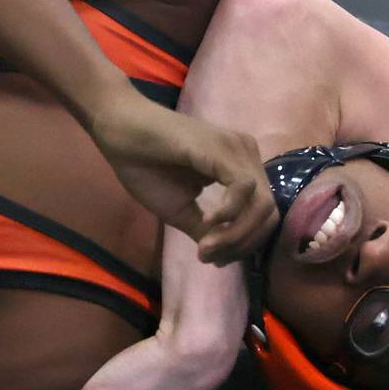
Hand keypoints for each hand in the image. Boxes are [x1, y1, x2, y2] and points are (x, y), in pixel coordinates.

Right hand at [90, 86, 277, 263]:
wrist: (119, 130)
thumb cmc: (146, 165)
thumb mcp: (180, 210)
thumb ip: (206, 231)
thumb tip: (222, 256)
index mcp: (241, 168)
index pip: (264, 215)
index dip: (244, 244)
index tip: (213, 259)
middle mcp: (247, 156)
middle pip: (269, 213)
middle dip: (242, 244)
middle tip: (209, 255)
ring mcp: (238, 150)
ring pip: (262, 204)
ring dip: (236, 234)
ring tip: (206, 245)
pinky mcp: (222, 150)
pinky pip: (244, 188)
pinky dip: (229, 213)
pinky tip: (206, 221)